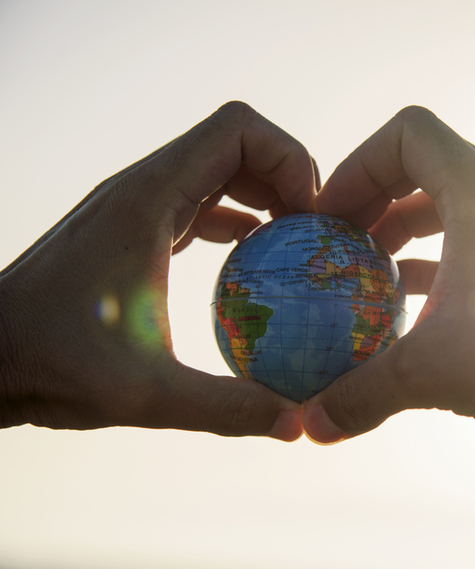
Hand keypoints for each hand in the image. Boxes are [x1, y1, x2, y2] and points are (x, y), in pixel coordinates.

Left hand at [0, 102, 315, 438]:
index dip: (289, 158)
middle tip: (315, 233)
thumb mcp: (145, 393)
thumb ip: (227, 407)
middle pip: (238, 143)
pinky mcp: (136, 228)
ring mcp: (139, 204)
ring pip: (220, 168)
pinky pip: (201, 201)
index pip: (238, 131)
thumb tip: (297, 423)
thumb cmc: (51, 365)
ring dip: (265, 194)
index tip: (311, 217)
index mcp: (149, 199)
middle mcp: (145, 188)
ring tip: (297, 244)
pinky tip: (256, 260)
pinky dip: (238, 217)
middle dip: (288, 175)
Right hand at [301, 106, 474, 451]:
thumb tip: (310, 424)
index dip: (359, 166)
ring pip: (455, 206)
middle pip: (428, 167)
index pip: (409, 136)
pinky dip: (441, 260)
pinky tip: (417, 307)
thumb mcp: (431, 373)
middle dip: (376, 201)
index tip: (332, 217)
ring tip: (372, 272)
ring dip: (407, 232)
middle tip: (342, 244)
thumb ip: (360, 394)